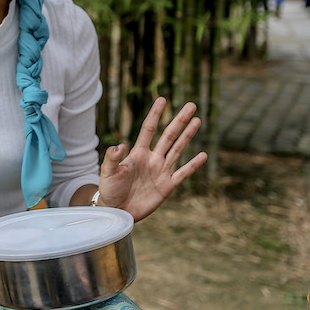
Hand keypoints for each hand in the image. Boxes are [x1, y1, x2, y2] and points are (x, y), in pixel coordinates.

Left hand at [96, 97, 206, 221]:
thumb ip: (112, 158)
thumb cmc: (109, 190)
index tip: (162, 99)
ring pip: (178, 149)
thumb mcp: (107, 172)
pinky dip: (193, 165)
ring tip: (197, 120)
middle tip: (191, 105)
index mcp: (138, 153)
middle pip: (169, 136)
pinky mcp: (167, 186)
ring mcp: (161, 171)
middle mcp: (152, 159)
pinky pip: (183, 173)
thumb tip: (121, 144)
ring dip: (188, 135)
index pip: (148, 130)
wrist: (117, 211)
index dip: (155, 115)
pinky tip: (203, 154)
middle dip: (179, 120)